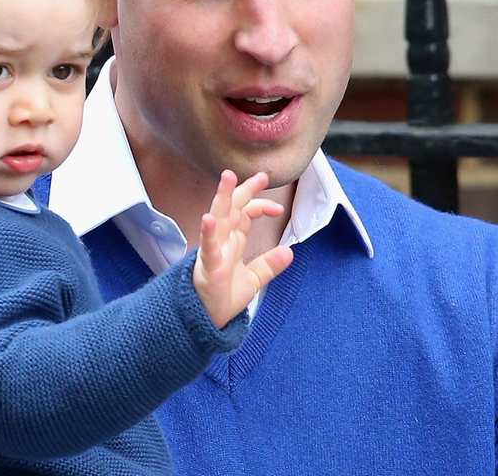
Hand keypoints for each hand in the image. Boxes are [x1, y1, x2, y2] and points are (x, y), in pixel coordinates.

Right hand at [192, 170, 293, 328]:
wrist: (207, 321)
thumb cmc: (223, 298)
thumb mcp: (254, 280)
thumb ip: (269, 264)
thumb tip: (289, 251)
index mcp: (232, 242)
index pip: (245, 214)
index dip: (260, 205)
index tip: (279, 208)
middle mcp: (222, 242)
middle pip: (233, 208)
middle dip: (244, 189)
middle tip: (261, 175)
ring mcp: (213, 252)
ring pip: (218, 219)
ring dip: (222, 198)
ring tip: (228, 178)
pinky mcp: (208, 267)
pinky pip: (207, 247)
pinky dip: (208, 233)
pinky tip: (208, 218)